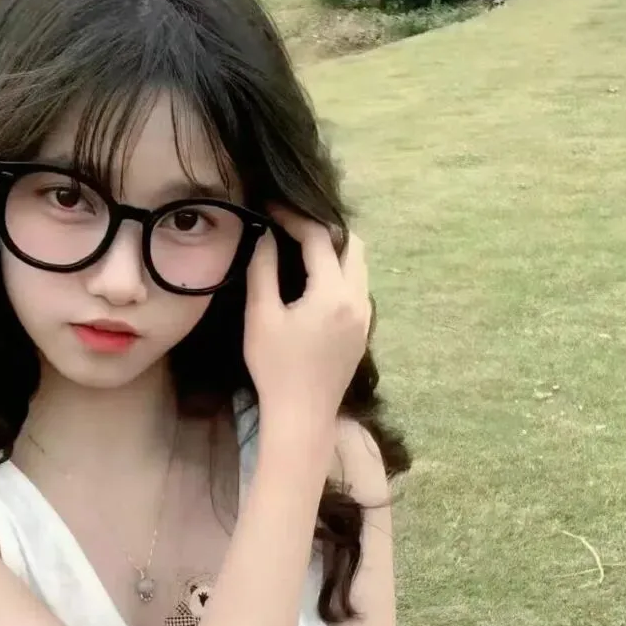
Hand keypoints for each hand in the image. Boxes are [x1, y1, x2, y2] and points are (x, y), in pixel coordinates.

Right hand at [244, 206, 370, 433]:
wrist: (302, 416)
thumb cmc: (275, 368)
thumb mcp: (261, 317)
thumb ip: (262, 270)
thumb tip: (264, 235)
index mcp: (332, 293)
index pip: (319, 237)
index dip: (294, 217)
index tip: (271, 208)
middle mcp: (357, 300)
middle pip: (352, 244)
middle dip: (323, 229)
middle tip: (291, 227)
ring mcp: (365, 317)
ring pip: (359, 266)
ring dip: (335, 251)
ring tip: (301, 251)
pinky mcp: (363, 332)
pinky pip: (358, 288)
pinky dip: (340, 274)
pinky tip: (313, 284)